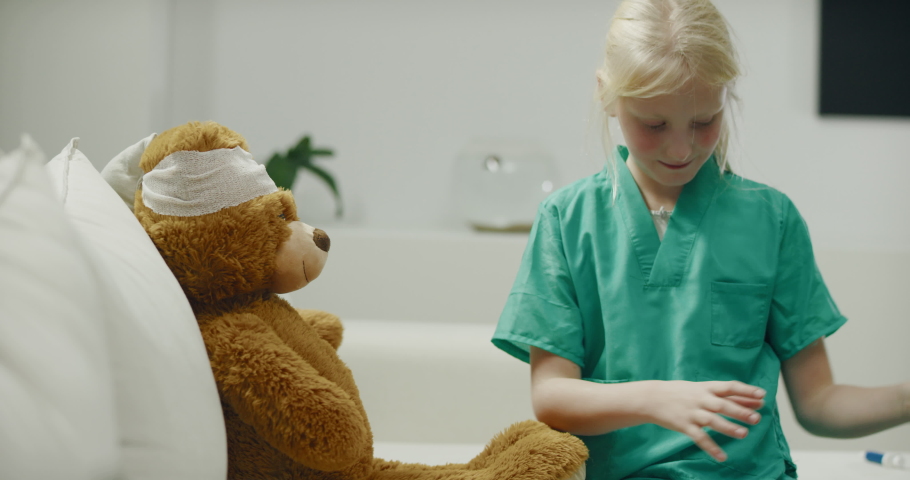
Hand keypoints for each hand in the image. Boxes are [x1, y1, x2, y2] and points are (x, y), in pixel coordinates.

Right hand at [641, 380, 764, 461]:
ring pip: (712, 421)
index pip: (729, 387)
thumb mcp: (700, 388)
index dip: (745, 390)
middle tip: (756, 418)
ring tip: (743, 434)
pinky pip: (699, 438)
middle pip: (722, 405)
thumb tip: (755, 399)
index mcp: (706, 388)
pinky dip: (711, 448)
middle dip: (739, 411)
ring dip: (728, 427)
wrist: (651, 398)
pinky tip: (722, 457)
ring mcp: (692, 413)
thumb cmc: (681, 393)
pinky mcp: (684, 426)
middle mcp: (700, 399)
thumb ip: (726, 395)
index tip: (761, 395)